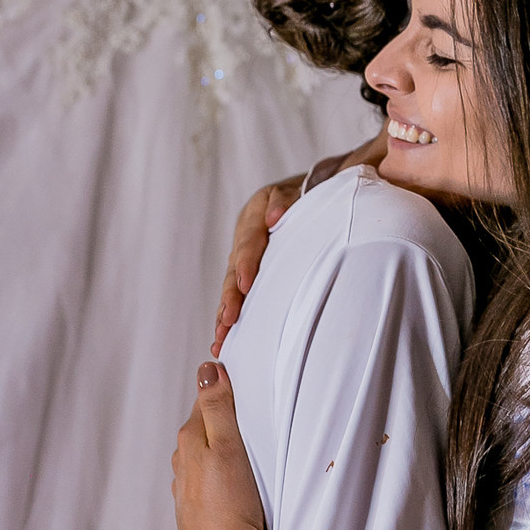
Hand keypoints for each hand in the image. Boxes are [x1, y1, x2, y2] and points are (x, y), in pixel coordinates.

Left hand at [172, 364, 271, 529]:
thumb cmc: (230, 509)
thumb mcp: (227, 449)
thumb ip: (217, 408)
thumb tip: (208, 368)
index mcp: (189, 442)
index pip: (206, 401)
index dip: (225, 389)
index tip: (247, 381)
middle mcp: (183, 465)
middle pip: (206, 428)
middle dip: (226, 418)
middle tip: (256, 411)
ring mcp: (190, 491)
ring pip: (210, 456)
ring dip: (227, 447)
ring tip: (253, 446)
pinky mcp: (201, 512)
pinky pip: (214, 481)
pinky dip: (227, 473)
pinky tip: (242, 481)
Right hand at [212, 175, 304, 353]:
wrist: (309, 191)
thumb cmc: (309, 191)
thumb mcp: (298, 189)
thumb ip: (285, 201)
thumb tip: (274, 217)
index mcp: (255, 215)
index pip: (249, 241)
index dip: (246, 262)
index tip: (245, 284)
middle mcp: (245, 238)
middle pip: (234, 269)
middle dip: (231, 296)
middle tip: (227, 319)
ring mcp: (244, 257)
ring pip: (232, 286)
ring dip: (225, 311)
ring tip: (220, 337)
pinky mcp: (247, 272)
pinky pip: (237, 293)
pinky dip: (229, 315)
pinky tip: (223, 340)